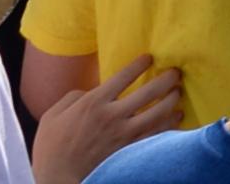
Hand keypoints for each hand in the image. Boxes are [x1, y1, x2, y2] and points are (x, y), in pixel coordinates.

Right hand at [29, 55, 183, 183]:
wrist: (57, 179)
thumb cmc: (51, 147)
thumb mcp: (53, 116)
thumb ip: (74, 97)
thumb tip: (92, 90)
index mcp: (93, 103)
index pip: (124, 76)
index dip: (140, 64)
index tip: (149, 57)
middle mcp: (113, 116)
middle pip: (150, 91)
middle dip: (168, 78)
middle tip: (176, 72)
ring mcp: (124, 134)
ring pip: (160, 112)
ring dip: (173, 100)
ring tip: (179, 92)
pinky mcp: (131, 150)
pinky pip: (158, 134)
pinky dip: (171, 124)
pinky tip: (177, 117)